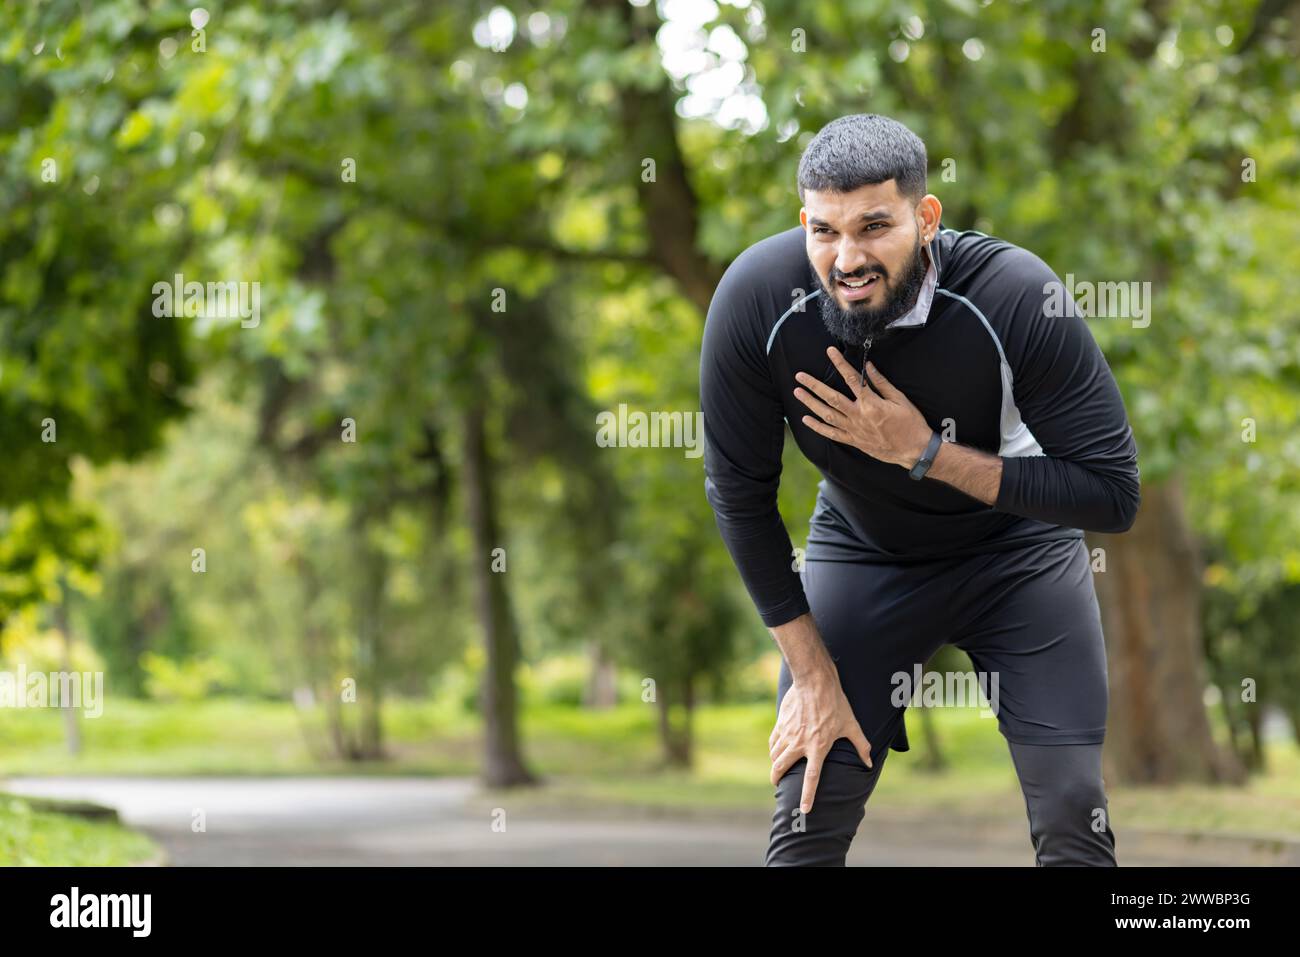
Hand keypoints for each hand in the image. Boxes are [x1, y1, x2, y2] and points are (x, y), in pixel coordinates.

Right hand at [769, 669, 873, 813]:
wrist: (814, 681)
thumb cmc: (836, 703)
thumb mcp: (851, 724)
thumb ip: (861, 745)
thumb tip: (869, 762)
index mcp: (818, 747)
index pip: (811, 777)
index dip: (807, 795)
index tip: (804, 810)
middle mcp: (800, 743)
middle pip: (782, 768)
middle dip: (777, 780)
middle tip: (777, 785)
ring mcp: (788, 733)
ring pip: (775, 756)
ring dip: (775, 766)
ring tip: (777, 770)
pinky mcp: (781, 723)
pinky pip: (773, 742)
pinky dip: (773, 750)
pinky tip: (775, 751)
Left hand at [793, 346, 931, 468]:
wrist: (914, 449)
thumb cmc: (910, 422)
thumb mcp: (900, 399)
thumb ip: (881, 382)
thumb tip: (867, 366)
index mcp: (871, 403)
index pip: (851, 378)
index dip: (839, 363)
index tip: (829, 351)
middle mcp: (858, 416)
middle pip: (831, 397)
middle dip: (813, 385)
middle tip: (799, 376)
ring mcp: (854, 430)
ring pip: (827, 415)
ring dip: (811, 403)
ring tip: (798, 393)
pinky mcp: (854, 441)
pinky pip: (831, 434)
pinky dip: (818, 427)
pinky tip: (806, 419)